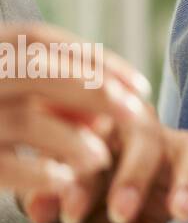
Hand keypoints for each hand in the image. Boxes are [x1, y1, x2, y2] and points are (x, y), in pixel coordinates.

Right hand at [0, 23, 152, 199]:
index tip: (140, 86)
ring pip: (26, 120)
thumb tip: (108, 105)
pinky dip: (37, 172)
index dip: (97, 59)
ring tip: (100, 158)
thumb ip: (45, 84)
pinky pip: (0, 163)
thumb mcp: (5, 83)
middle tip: (135, 116)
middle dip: (97, 93)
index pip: (42, 40)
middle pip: (41, 73)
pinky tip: (63, 182)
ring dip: (72, 140)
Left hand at [22, 124, 187, 222]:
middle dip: (135, 178)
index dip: (82, 176)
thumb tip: (42, 204)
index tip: (69, 214)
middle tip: (121, 215)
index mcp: (99, 123)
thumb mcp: (56, 189)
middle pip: (147, 137)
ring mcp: (173, 145)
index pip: (93, 139)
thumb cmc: (76, 181)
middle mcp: (141, 127)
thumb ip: (51, 195)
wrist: (96, 187)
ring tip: (184, 214)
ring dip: (187, 181)